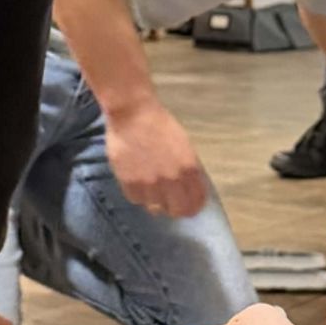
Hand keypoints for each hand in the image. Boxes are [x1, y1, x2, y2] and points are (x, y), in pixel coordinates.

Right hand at [104, 99, 208, 217]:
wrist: (132, 113)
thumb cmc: (160, 125)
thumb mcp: (184, 146)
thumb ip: (188, 169)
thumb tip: (190, 189)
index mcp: (189, 168)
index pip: (196, 202)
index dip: (194, 207)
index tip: (190, 206)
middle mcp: (171, 179)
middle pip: (178, 211)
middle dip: (176, 208)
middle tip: (171, 202)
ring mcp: (149, 183)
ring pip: (155, 208)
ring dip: (155, 201)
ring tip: (151, 188)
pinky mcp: (129, 182)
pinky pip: (136, 200)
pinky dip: (138, 194)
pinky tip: (138, 182)